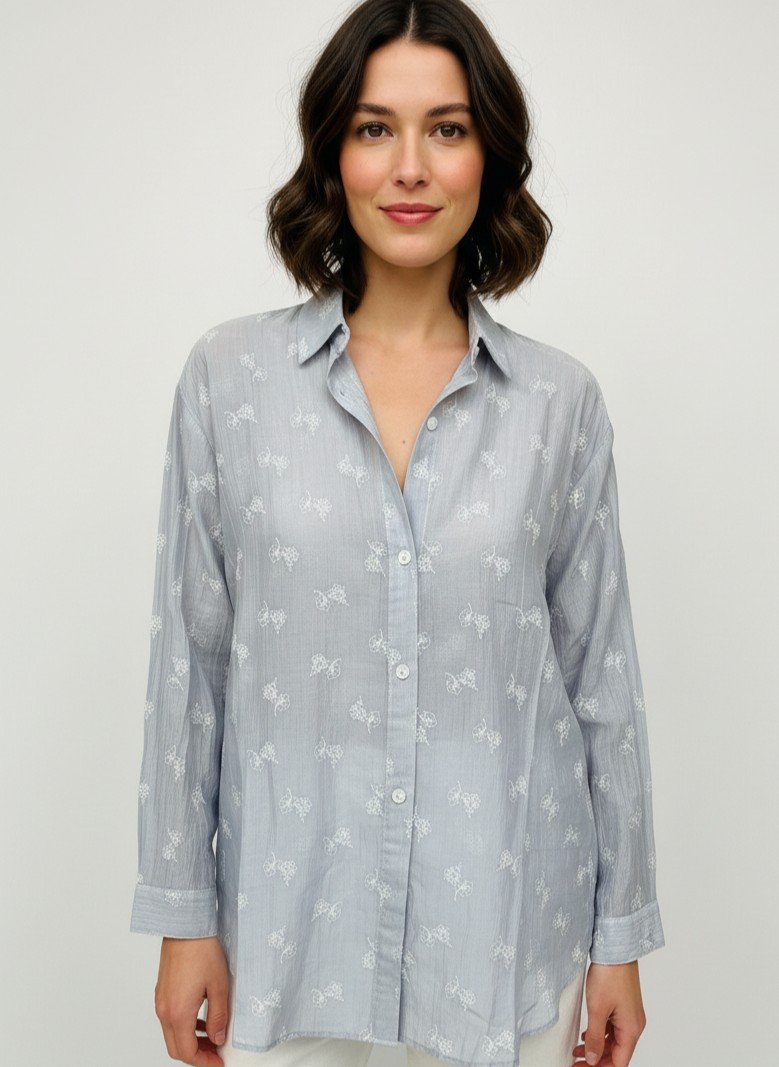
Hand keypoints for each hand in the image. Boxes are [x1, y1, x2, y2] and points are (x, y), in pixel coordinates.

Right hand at [154, 935, 229, 1064]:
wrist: (185, 926)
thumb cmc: (202, 950)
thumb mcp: (220, 985)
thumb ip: (219, 1016)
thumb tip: (218, 1038)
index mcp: (178, 1013)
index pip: (187, 1052)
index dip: (204, 1062)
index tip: (218, 1062)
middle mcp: (164, 1010)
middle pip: (176, 1048)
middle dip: (196, 1055)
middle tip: (215, 1054)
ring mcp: (161, 1000)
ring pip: (172, 1034)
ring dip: (190, 1041)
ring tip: (211, 1038)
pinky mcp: (162, 991)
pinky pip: (170, 1019)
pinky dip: (184, 1027)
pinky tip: (200, 1020)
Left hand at [572, 961, 646, 1065]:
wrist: (615, 947)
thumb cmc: (610, 974)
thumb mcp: (597, 1009)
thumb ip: (594, 1037)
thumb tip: (593, 1058)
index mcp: (631, 1029)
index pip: (619, 1062)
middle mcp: (633, 1024)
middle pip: (617, 1053)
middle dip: (597, 1060)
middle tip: (577, 1062)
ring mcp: (629, 1014)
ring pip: (613, 1041)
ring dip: (597, 1047)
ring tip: (578, 1050)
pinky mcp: (623, 1005)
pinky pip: (612, 1028)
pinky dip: (600, 1034)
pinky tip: (586, 1034)